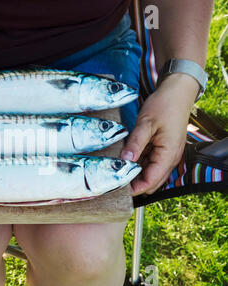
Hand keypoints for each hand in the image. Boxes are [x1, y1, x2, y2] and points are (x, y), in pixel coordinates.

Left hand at [120, 73, 199, 195]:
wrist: (177, 92)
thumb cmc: (164, 105)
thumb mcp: (146, 123)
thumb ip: (135, 143)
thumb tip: (124, 161)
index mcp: (168, 155)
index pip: (150, 182)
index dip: (133, 188)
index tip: (116, 186)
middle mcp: (170, 159)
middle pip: (150, 182)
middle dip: (134, 183)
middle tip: (113, 178)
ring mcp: (167, 155)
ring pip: (149, 174)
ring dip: (135, 173)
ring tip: (117, 168)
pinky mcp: (162, 150)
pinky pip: (149, 163)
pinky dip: (138, 163)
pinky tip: (126, 157)